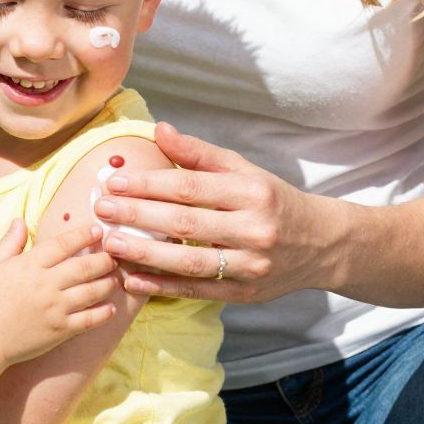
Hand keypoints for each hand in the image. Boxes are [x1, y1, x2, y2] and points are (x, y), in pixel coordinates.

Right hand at [0, 219, 117, 364]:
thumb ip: (10, 242)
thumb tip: (20, 221)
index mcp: (29, 265)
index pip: (63, 244)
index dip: (82, 235)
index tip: (97, 230)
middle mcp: (46, 284)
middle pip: (84, 266)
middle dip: (104, 259)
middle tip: (113, 256)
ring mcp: (55, 308)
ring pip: (92, 291)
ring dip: (108, 283)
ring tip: (115, 279)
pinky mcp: (60, 330)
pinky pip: (89, 320)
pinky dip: (103, 313)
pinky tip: (110, 309)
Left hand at [92, 121, 322, 302]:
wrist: (322, 244)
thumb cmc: (272, 200)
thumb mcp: (244, 170)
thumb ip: (199, 153)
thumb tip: (159, 129)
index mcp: (253, 192)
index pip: (191, 187)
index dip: (149, 184)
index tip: (114, 182)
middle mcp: (255, 229)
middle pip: (186, 223)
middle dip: (138, 216)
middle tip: (100, 209)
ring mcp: (252, 265)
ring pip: (189, 262)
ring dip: (144, 254)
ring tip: (109, 243)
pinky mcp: (246, 294)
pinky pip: (197, 291)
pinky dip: (162, 287)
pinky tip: (132, 278)